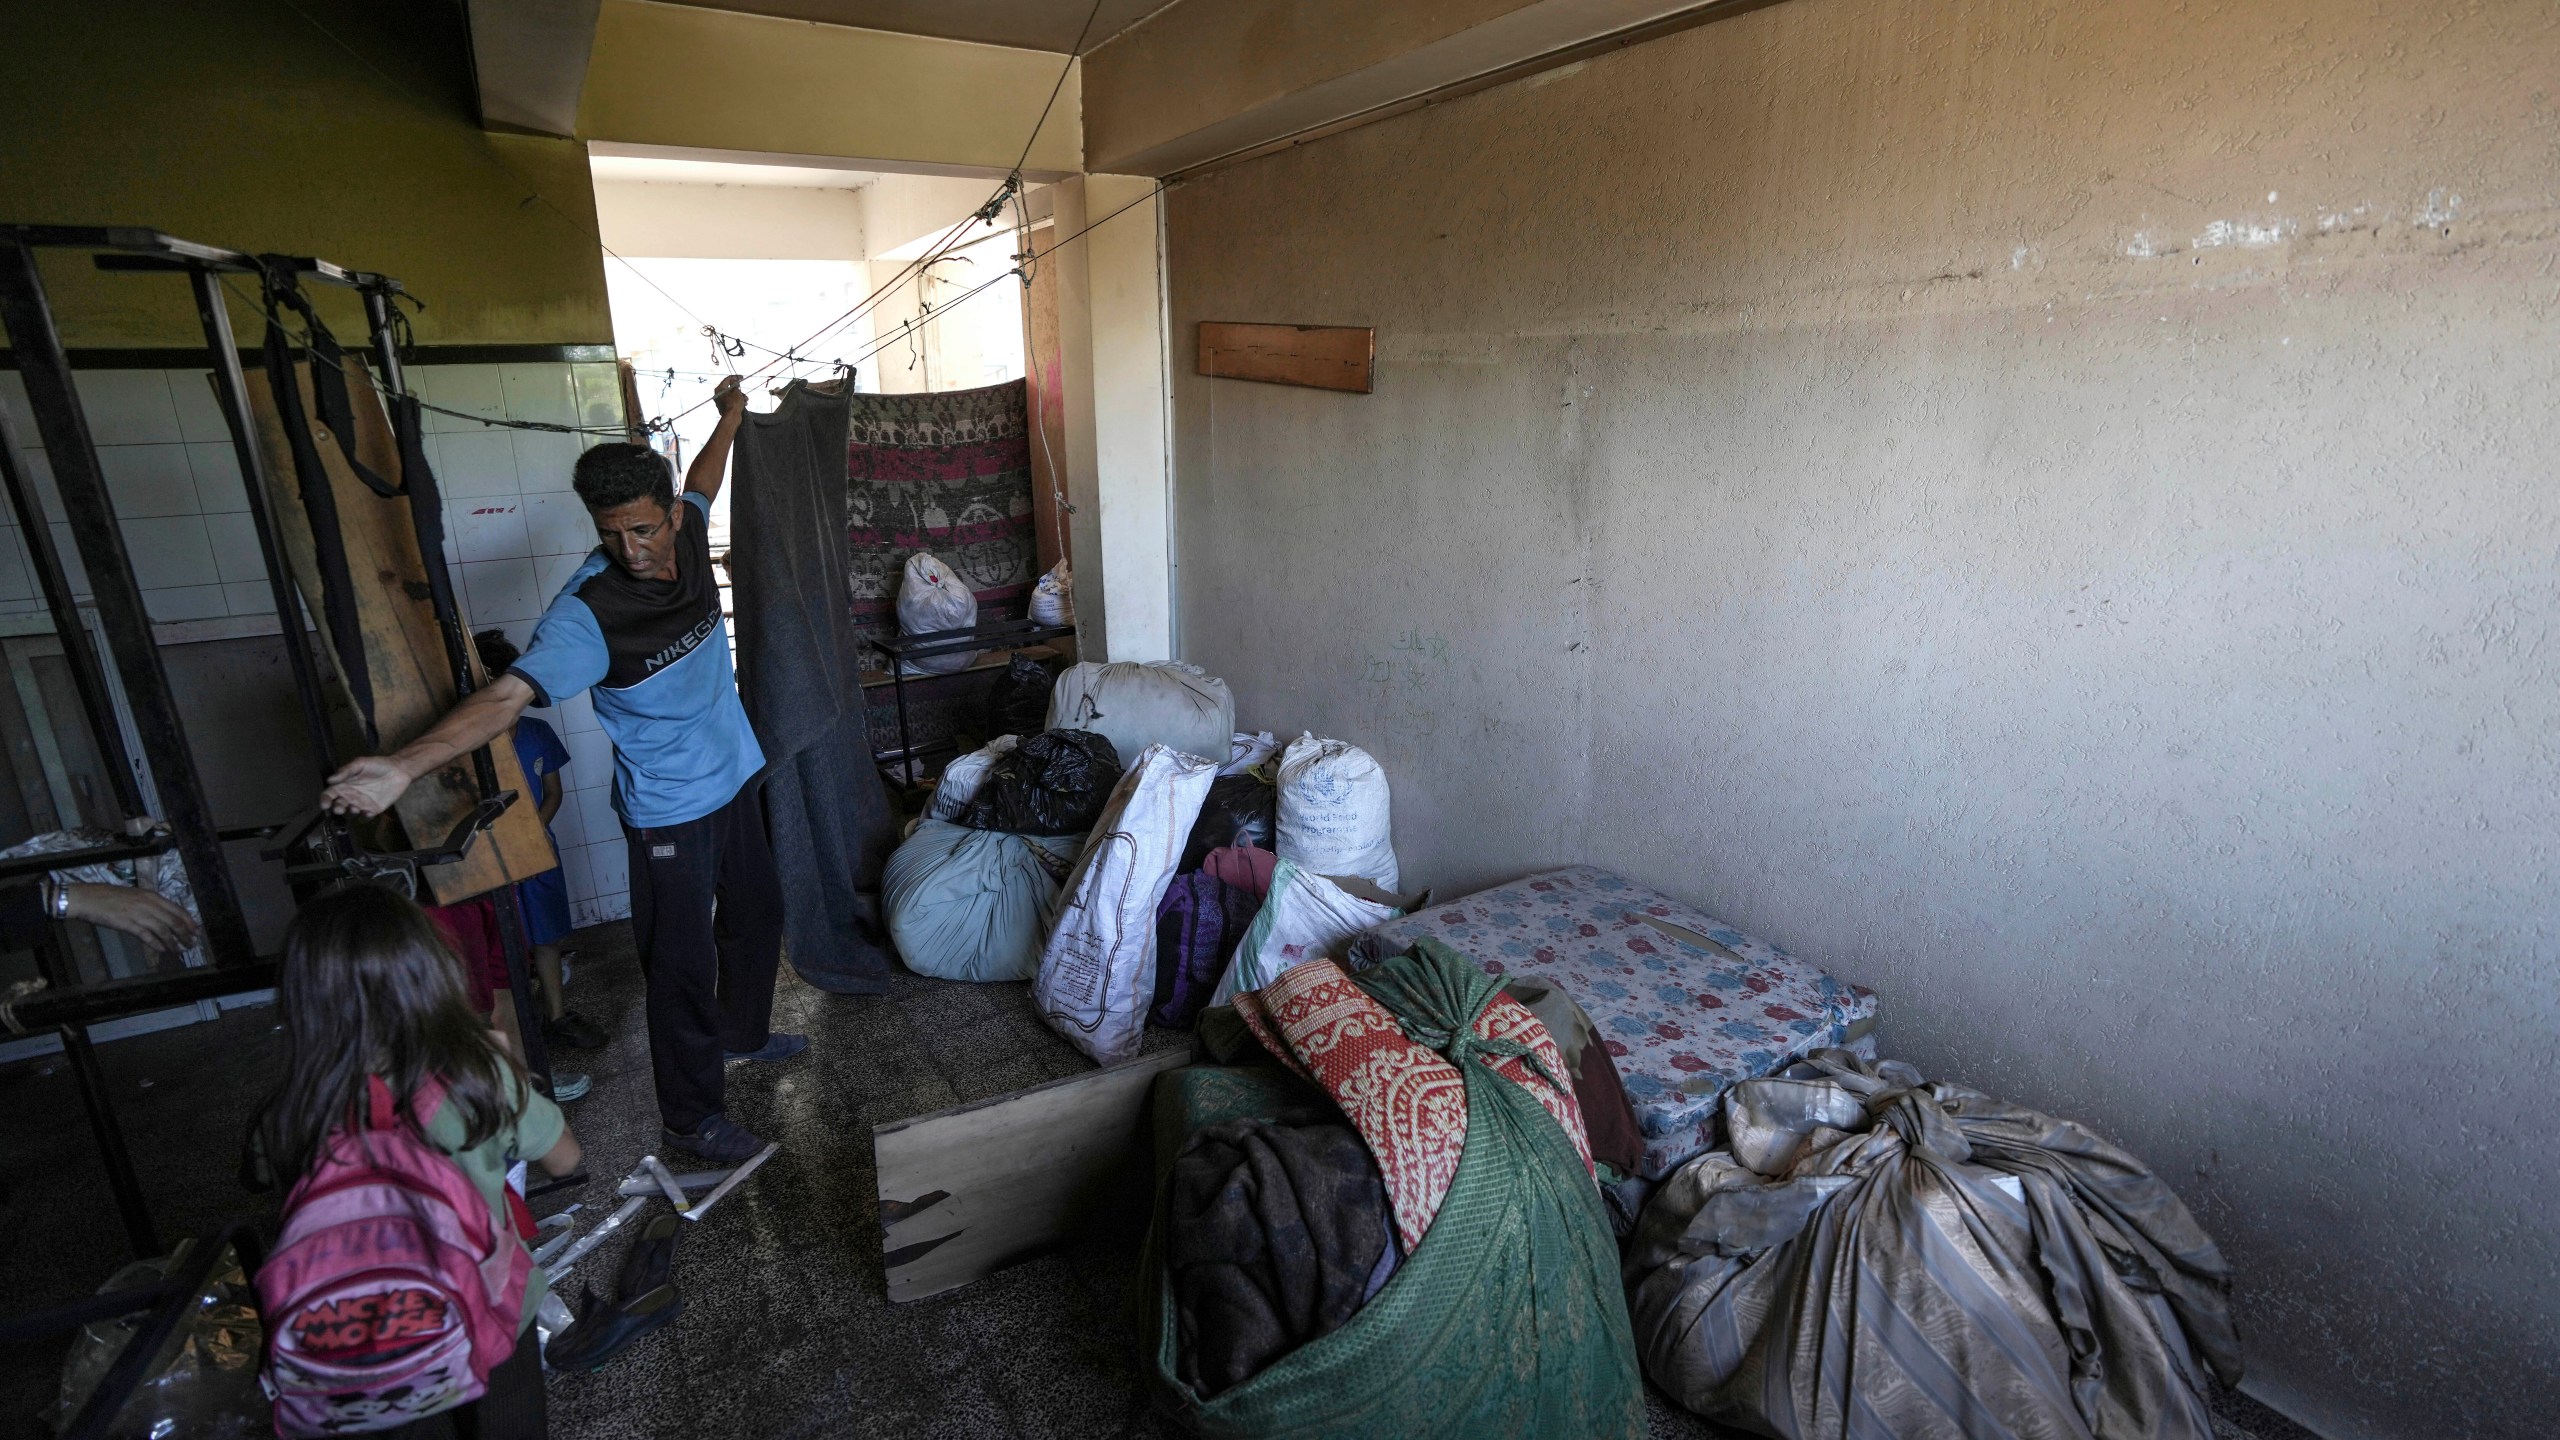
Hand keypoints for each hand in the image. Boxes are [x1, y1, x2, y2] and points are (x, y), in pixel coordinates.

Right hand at [66, 884, 198, 952]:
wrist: (89, 898)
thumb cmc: (111, 896)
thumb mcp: (136, 896)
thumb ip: (150, 904)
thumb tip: (164, 916)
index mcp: (152, 896)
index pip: (178, 910)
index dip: (189, 922)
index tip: (197, 931)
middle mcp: (149, 905)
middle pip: (174, 922)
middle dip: (186, 934)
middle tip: (192, 944)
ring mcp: (139, 915)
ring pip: (164, 930)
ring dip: (174, 942)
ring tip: (180, 950)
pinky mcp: (128, 925)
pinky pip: (147, 937)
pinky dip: (157, 944)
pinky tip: (163, 950)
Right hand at [323, 756, 412, 816]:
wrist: (398, 770)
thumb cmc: (378, 764)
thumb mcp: (360, 763)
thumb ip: (346, 771)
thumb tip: (330, 779)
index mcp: (345, 784)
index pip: (330, 794)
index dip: (325, 800)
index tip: (325, 804)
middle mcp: (351, 795)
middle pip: (338, 805)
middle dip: (336, 808)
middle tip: (339, 808)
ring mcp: (362, 803)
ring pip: (351, 812)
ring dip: (350, 812)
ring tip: (354, 808)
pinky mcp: (373, 809)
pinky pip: (366, 817)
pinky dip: (365, 817)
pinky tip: (368, 812)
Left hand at [711, 374, 744, 419]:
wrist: (732, 417)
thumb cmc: (734, 403)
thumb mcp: (736, 391)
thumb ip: (735, 385)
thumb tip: (733, 380)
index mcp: (719, 389)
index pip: (727, 379)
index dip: (735, 377)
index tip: (742, 377)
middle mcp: (718, 395)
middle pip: (730, 389)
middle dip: (739, 390)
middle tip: (745, 393)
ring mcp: (721, 402)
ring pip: (732, 396)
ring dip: (740, 396)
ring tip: (746, 400)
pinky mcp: (724, 407)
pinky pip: (732, 401)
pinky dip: (738, 401)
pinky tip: (744, 404)